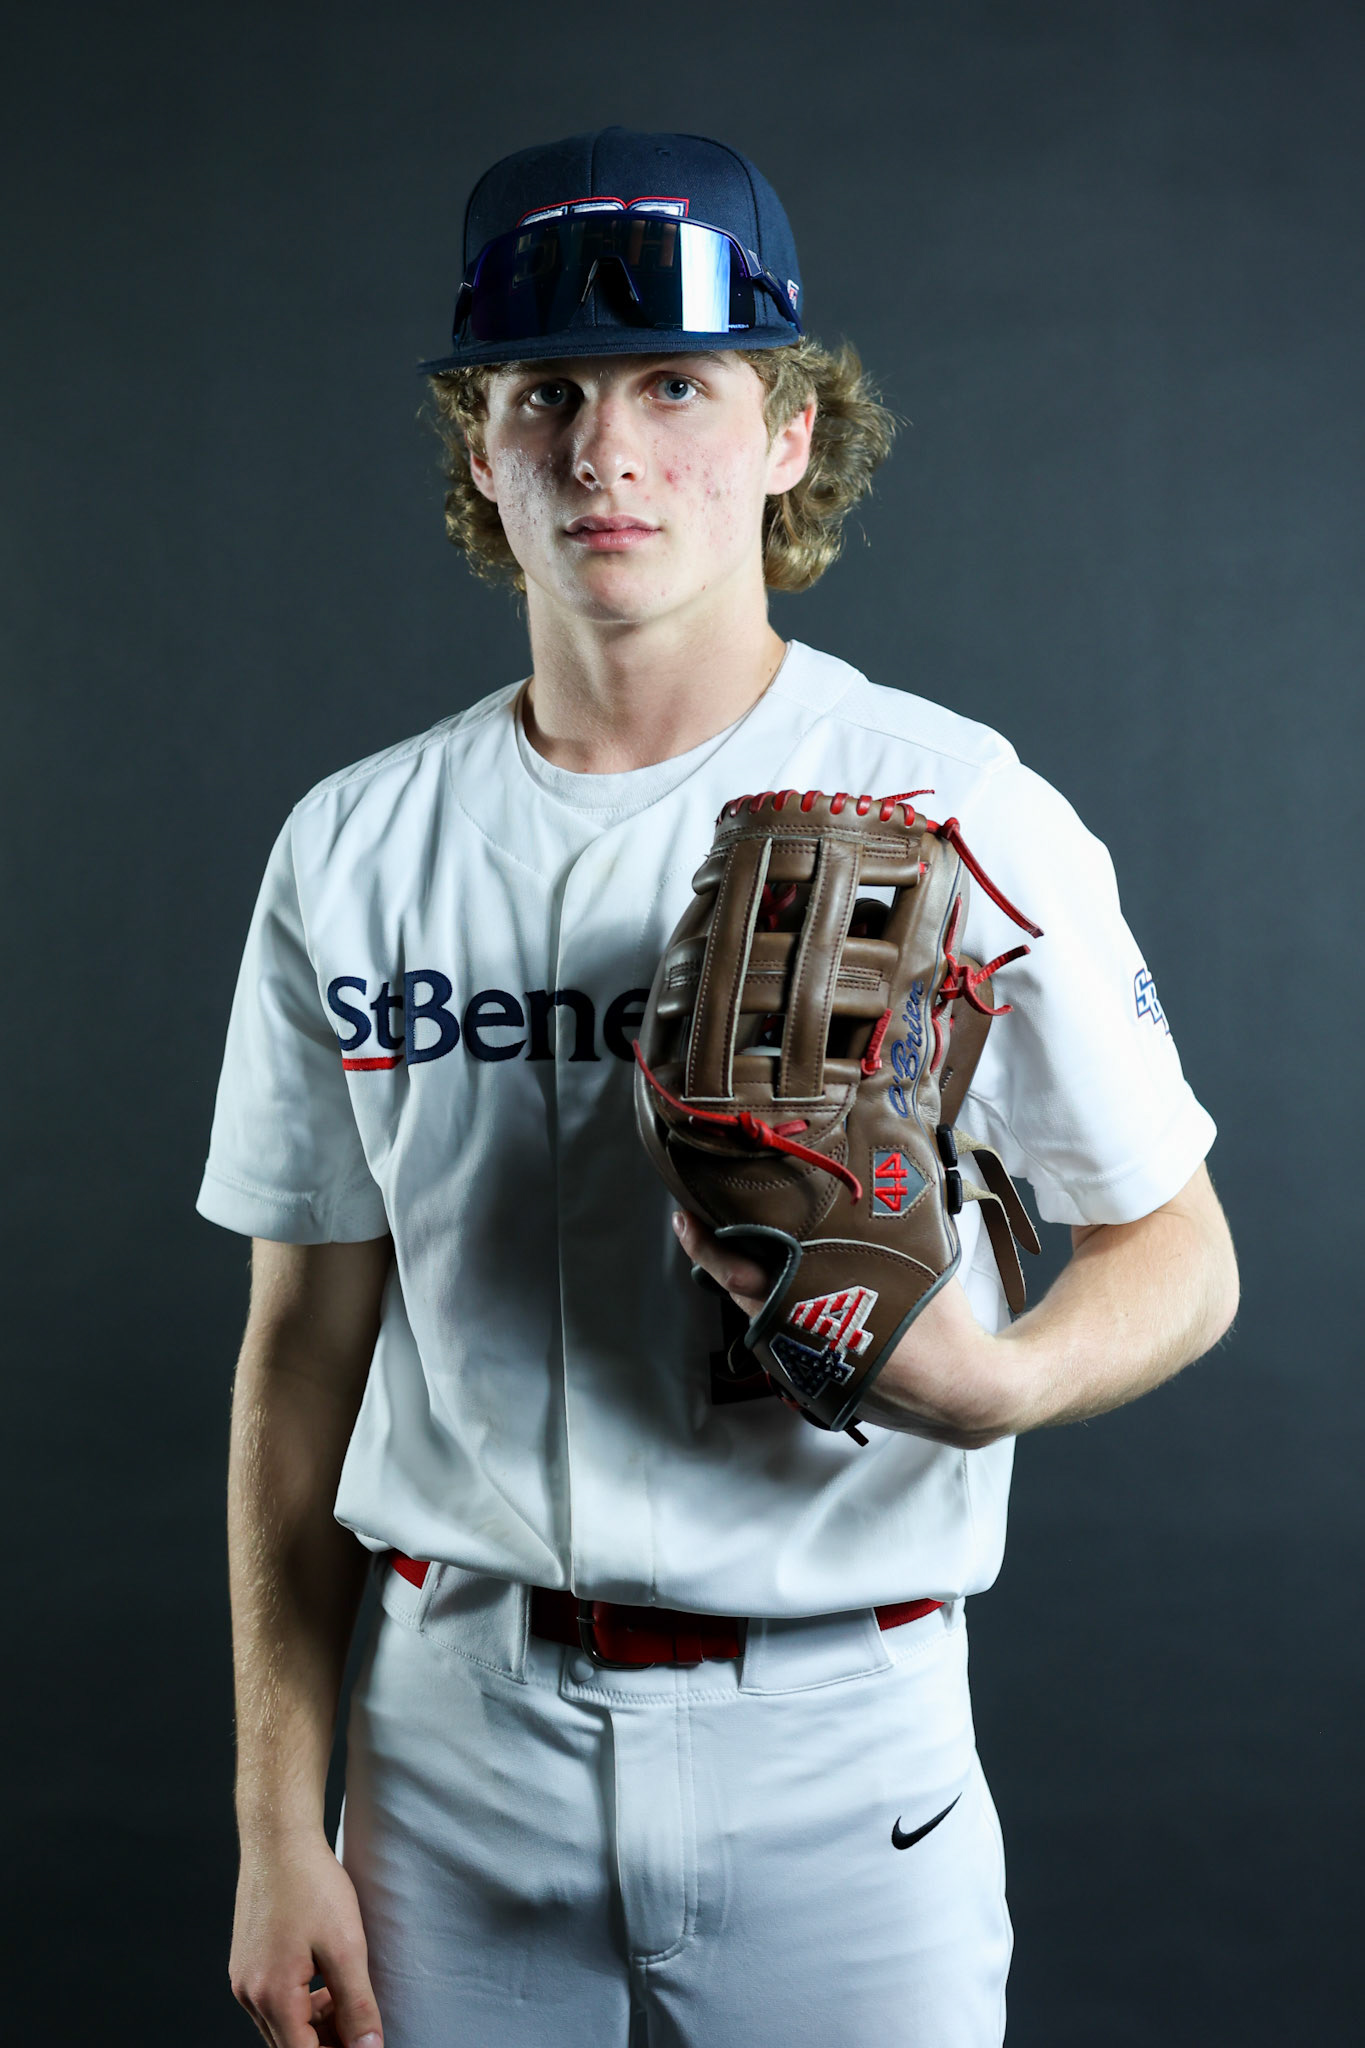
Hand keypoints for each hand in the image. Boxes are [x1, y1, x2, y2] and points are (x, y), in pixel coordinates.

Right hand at [229, 1831, 381, 2047]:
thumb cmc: (312, 1885)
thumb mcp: (346, 1947)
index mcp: (273, 1995)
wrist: (278, 1839)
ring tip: (347, 2006)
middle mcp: (250, 1994)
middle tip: (360, 2033)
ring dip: (313, 2028)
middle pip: (288, 2045)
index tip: (361, 2046)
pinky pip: (271, 2002)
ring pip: (279, 2026)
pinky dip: (299, 2006)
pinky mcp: (245, 1963)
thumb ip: (357, 2005)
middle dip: (326, 2044)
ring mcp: (243, 1978)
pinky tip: (324, 1985)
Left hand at [673, 1209, 1024, 1448]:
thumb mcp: (918, 1253)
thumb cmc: (940, 1319)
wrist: (961, 1394)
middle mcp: (794, 1335)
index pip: (736, 1271)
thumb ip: (890, 1214)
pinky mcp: (813, 1379)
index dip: (704, 1244)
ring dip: (746, 1282)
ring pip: (757, 1314)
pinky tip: (786, 1288)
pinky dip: (774, 1308)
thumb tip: (899, 1153)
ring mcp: (801, 1362)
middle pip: (736, 1291)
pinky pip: (781, 1335)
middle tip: (693, 1222)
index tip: (681, 1218)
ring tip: (736, 1244)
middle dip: (714, 1255)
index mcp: (811, 1302)